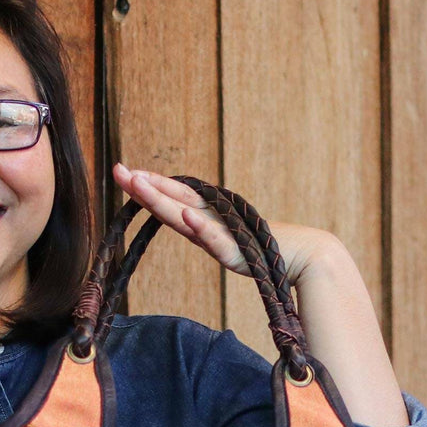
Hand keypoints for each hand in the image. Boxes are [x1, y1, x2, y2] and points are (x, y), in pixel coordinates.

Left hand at [111, 163, 343, 286]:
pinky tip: (184, 217)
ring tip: (141, 183)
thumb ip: (208, 235)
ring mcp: (225, 232)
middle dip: (146, 185)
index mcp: (208, 219)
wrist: (307, 256)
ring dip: (164, 198)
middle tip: (119, 170)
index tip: (125, 174)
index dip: (149, 188)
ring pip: (188, 213)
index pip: (173, 200)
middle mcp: (214, 219)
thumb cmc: (268, 251)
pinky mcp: (238, 250)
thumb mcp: (227, 243)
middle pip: (174, 199)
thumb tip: (188, 224)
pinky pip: (217, 238)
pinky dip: (201, 228)